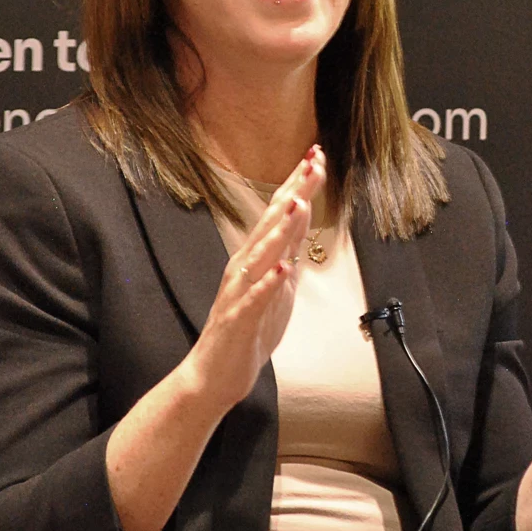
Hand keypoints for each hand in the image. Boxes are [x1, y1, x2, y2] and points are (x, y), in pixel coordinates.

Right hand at [184, 146, 327, 413]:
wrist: (214, 374)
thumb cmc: (247, 329)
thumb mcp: (277, 286)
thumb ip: (288, 253)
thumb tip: (304, 221)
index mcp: (256, 257)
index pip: (280, 214)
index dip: (298, 185)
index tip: (317, 156)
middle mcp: (245, 267)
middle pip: (272, 223)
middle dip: (294, 193)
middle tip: (313, 163)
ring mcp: (240, 291)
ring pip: (261, 254)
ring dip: (280, 230)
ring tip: (298, 204)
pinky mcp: (239, 319)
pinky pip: (255, 298)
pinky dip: (268, 282)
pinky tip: (283, 268)